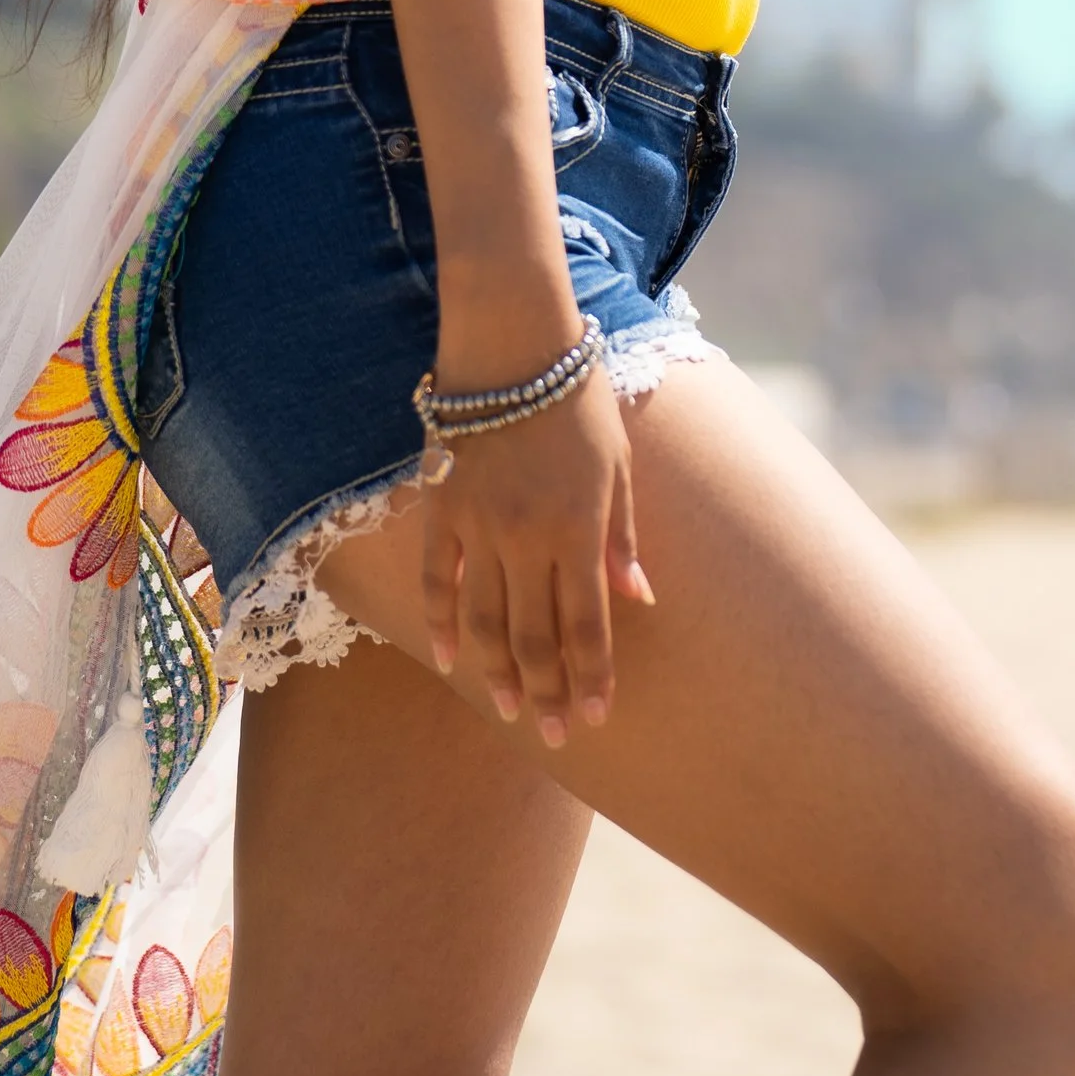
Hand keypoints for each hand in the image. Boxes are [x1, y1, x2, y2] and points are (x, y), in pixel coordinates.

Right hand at [420, 372, 652, 745]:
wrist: (509, 341)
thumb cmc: (576, 396)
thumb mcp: (618, 462)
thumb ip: (622, 534)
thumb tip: (637, 597)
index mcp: (577, 526)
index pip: (587, 623)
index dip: (592, 675)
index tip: (597, 716)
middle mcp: (526, 537)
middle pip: (535, 635)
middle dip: (548, 690)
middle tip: (556, 734)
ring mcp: (477, 526)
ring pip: (485, 620)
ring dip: (498, 672)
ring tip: (512, 711)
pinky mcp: (442, 509)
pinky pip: (436, 580)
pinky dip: (442, 624)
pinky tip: (449, 661)